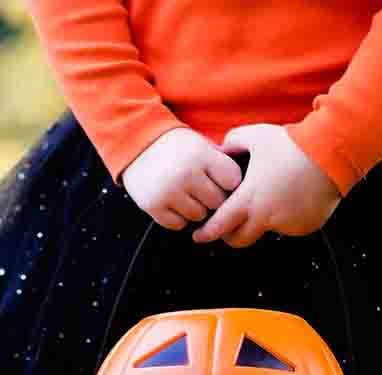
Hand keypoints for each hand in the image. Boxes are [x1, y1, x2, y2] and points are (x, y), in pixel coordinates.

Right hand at [121, 126, 243, 230]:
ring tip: (185, 193)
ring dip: (196, 208)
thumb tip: (245, 190)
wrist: (136, 143)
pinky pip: (178, 225)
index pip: (233, 182)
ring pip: (199, 216)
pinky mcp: (154, 206)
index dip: (229, 183)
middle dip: (212, 197)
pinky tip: (173, 201)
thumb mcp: (200, 145)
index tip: (221, 180)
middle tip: (201, 188)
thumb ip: (221, 164)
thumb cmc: (175, 148)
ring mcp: (168, 192)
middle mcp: (185, 174)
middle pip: (217, 203)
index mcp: (201, 156)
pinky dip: (178, 217)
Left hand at [192, 124, 341, 248]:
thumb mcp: (255, 135)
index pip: (220, 225)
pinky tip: (293, 196)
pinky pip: (289, 226)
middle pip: (240, 240)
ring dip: (262, 221)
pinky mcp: (304, 227)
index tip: (198, 236)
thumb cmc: (291, 144)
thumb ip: (232, 142)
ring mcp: (286, 224)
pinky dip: (286, 216)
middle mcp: (266, 217)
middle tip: (228, 228)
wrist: (330, 153)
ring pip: (266, 230)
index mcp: (250, 198)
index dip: (207, 233)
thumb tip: (222, 149)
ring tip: (272, 195)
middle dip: (230, 237)